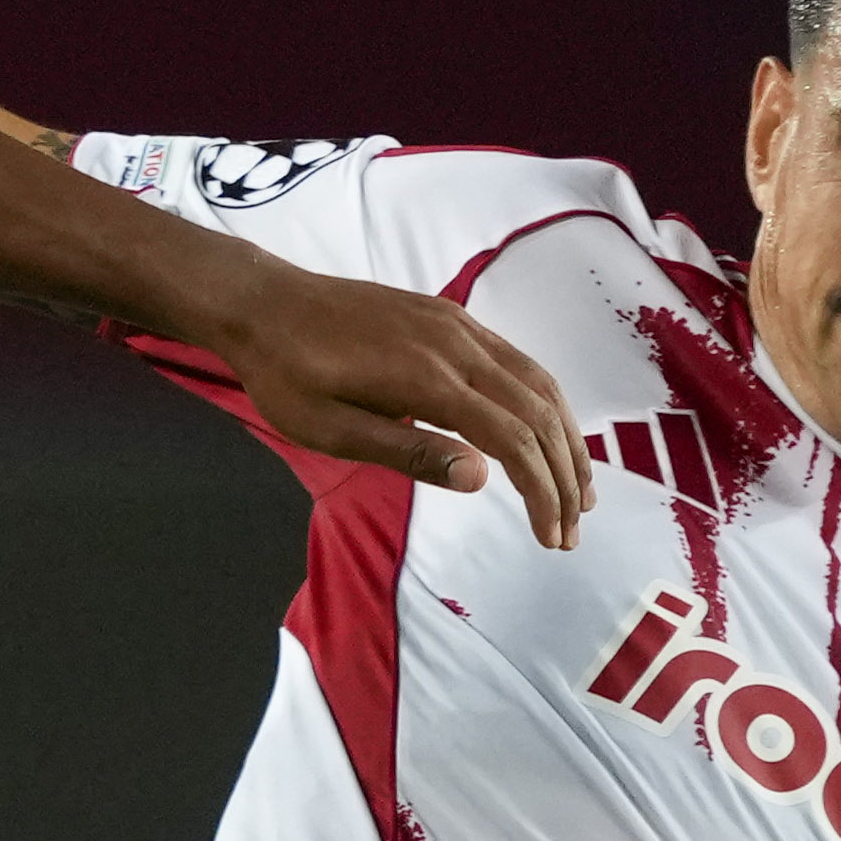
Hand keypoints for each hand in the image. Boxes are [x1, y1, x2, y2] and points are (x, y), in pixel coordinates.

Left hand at [205, 261, 591, 541]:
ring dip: (565, 439)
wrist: (264, 302)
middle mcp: (456, 345)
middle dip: (564, 475)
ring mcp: (457, 325)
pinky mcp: (451, 318)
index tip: (551, 538)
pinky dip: (543, 403)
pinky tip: (545, 433)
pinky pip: (516, 362)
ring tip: (577, 490)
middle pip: (539, 413)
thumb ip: (407, 452)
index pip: (512, 440)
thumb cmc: (285, 373)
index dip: (542, 492)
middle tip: (573, 529)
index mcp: (427, 378)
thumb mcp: (329, 429)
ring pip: (538, 384)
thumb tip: (481, 478)